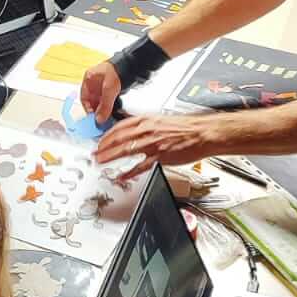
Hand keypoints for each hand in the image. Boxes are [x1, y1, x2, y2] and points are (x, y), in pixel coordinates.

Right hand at [81, 60, 121, 121]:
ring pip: (100, 102)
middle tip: (101, 120)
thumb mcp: (109, 89)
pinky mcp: (111, 88)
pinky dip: (109, 107)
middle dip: (96, 111)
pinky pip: (107, 100)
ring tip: (107, 118)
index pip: (84, 97)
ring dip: (103, 110)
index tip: (93, 118)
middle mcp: (95, 82)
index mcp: (89, 78)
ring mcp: (103, 85)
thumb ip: (104, 105)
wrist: (132, 65)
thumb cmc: (118, 70)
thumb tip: (100, 119)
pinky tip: (112, 112)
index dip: (87, 108)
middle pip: (92, 101)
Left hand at [95, 114, 228, 178]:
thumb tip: (131, 128)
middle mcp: (147, 130)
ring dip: (110, 157)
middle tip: (95, 153)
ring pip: (125, 151)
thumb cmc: (185, 127)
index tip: (100, 141)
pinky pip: (140, 166)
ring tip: (100, 162)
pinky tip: (121, 176)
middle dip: (104, 147)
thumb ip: (145, 124)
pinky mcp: (160, 157)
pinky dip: (129, 172)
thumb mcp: (161, 120)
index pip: (120, 126)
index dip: (107, 135)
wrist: (202, 132)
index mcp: (147, 120)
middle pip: (119, 138)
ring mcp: (153, 144)